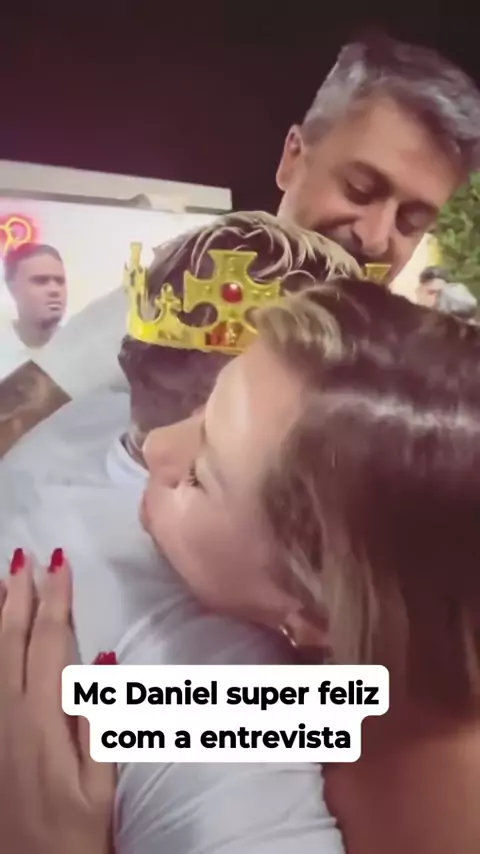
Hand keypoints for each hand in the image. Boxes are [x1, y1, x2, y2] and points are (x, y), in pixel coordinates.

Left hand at [0, 548, 115, 853]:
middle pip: (13, 640)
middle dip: (21, 594)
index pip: (50, 643)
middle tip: (26, 556)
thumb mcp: (99, 789)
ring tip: (2, 580)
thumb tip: (104, 661)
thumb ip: (98, 724)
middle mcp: (10, 715)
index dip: (56, 600)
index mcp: (43, 720)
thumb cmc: (72, 837)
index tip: (59, 563)